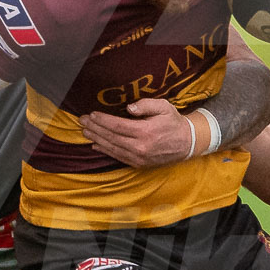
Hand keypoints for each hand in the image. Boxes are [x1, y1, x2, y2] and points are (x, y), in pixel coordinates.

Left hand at [79, 99, 193, 167]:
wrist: (187, 143)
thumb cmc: (173, 122)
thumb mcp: (164, 107)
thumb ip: (146, 105)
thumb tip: (129, 108)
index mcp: (146, 132)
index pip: (118, 126)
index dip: (103, 120)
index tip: (92, 114)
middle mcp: (140, 147)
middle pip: (112, 137)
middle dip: (95, 129)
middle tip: (82, 121)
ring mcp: (139, 157)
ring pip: (113, 148)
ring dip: (97, 139)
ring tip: (85, 131)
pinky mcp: (139, 164)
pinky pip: (118, 157)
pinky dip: (105, 151)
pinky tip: (95, 145)